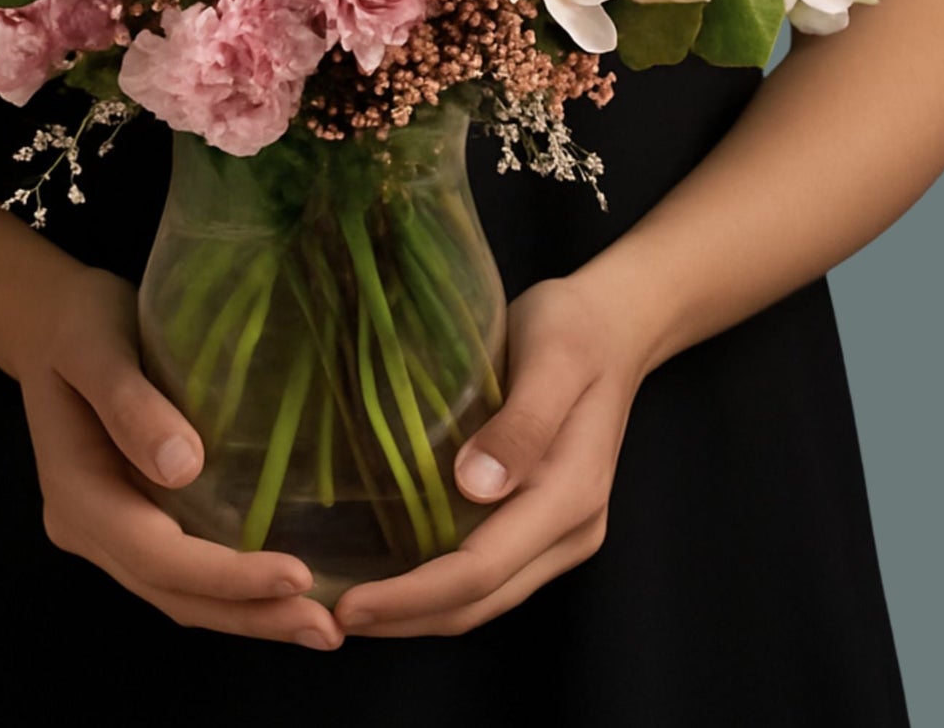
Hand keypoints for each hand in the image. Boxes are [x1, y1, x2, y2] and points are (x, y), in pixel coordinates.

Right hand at [14, 257, 344, 649]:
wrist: (47, 320)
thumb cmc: (76, 324)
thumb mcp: (94, 348)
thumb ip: (129, 405)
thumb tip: (183, 468)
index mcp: (76, 493)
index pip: (157, 556)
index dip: (227, 576)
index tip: (299, 576)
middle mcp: (88, 527)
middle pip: (172, 592)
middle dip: (250, 614)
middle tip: (329, 629)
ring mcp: (107, 529)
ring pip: (179, 593)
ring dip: (247, 613)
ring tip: (320, 624)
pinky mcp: (132, 516)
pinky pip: (183, 569)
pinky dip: (232, 587)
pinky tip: (282, 587)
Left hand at [331, 270, 650, 636]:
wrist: (616, 325)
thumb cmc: (576, 330)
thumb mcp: (553, 360)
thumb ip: (521, 424)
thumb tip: (474, 487)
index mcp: (570, 495)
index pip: (481, 570)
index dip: (412, 595)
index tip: (349, 603)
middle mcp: (570, 530)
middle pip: (479, 601)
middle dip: (405, 618)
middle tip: (327, 616)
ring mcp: (560, 532)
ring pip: (483, 599)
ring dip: (418, 612)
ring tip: (350, 606)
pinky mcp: (544, 521)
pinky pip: (488, 573)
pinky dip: (437, 586)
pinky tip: (392, 572)